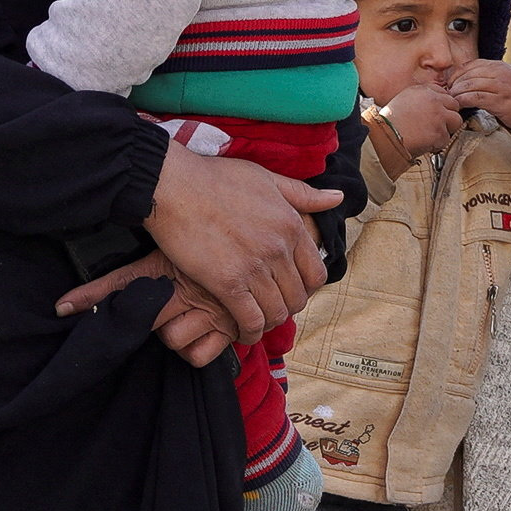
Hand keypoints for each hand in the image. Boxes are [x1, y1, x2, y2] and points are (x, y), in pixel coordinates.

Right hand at [141, 146, 333, 334]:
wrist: (173, 186)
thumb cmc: (215, 179)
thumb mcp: (267, 178)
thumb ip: (303, 193)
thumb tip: (337, 198)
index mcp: (291, 225)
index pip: (316, 273)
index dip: (306, 288)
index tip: (290, 289)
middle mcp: (278, 249)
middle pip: (297, 297)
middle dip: (286, 307)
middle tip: (270, 307)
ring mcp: (254, 268)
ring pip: (277, 312)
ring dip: (269, 322)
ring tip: (256, 321)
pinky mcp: (227, 283)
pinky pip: (251, 320)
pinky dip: (250, 331)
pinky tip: (242, 331)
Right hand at [379, 82, 464, 159]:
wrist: (384, 136)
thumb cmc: (389, 121)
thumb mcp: (404, 100)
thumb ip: (421, 99)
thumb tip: (435, 105)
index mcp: (423, 90)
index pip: (444, 93)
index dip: (442, 105)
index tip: (436, 113)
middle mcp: (433, 100)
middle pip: (454, 105)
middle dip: (448, 116)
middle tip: (436, 125)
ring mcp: (438, 116)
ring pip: (456, 122)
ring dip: (446, 129)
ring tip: (431, 134)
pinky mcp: (440, 132)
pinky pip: (446, 139)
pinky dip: (438, 144)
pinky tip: (425, 143)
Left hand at [444, 57, 510, 131]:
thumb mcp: (500, 79)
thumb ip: (484, 76)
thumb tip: (459, 81)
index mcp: (497, 65)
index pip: (470, 65)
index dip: (455, 75)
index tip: (448, 85)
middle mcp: (499, 73)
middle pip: (468, 75)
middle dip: (454, 85)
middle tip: (446, 96)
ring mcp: (502, 86)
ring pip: (471, 85)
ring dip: (457, 94)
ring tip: (451, 101)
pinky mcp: (502, 101)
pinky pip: (477, 98)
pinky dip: (465, 101)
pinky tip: (459, 106)